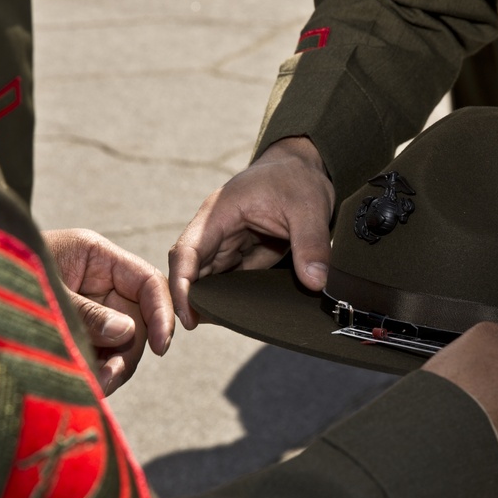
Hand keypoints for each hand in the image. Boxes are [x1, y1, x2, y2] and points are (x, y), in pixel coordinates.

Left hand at [44, 229, 174, 394]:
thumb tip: (128, 333)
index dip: (162, 312)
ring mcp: (88, 304)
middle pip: (138, 317)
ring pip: (121, 340)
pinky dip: (95, 368)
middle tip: (108, 380)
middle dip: (129, 351)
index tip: (162, 348)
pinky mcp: (77, 327)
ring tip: (93, 386)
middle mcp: (98, 279)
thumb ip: (86, 313)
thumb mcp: (44, 292)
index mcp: (95, 255)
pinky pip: (99, 350)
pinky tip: (83, 381)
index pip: (147, 281)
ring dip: (112, 366)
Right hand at [168, 137, 334, 328]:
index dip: (182, 286)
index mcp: (219, 214)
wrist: (304, 168)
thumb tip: (316, 282)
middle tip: (200, 329)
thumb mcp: (309, 207)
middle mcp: (216, 231)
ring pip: (208, 280)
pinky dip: (231, 299)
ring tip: (223, 328)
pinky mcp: (242, 255)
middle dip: (192, 301)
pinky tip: (240, 318)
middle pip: (191, 271)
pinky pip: (230, 281)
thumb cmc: (298, 178)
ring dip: (211, 302)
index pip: (187, 253)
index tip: (188, 315)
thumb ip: (311, 244)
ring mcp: (228, 244)